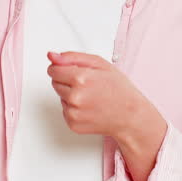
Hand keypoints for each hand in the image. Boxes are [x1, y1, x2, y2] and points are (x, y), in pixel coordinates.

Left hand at [45, 51, 162, 146]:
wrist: (129, 115)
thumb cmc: (119, 90)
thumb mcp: (100, 64)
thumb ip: (72, 57)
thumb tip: (52, 56)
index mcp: (80, 79)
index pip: (53, 69)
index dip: (62, 68)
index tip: (73, 71)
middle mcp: (75, 97)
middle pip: (55, 83)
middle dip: (67, 81)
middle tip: (88, 84)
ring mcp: (73, 112)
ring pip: (60, 97)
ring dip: (70, 95)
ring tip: (91, 96)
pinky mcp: (73, 124)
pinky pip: (65, 110)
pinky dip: (74, 108)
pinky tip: (89, 107)